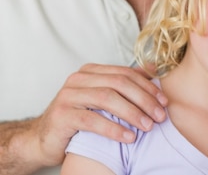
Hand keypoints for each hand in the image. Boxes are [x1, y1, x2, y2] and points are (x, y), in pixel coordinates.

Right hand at [4, 63, 167, 169]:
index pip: (126, 74)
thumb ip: (124, 84)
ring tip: (148, 126)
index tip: (164, 102)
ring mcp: (68, 95)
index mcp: (91, 71)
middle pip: (119, 84)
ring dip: (132, 113)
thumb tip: (154, 69)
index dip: (148, 87)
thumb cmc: (79, 117)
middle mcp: (78, 79)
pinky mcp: (62, 115)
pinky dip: (114, 129)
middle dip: (144, 100)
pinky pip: (93, 121)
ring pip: (107, 99)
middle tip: (160, 116)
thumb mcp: (102, 98)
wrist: (43, 139)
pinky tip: (129, 137)